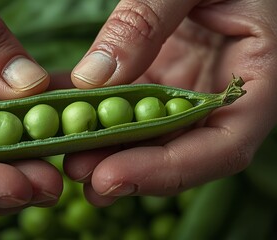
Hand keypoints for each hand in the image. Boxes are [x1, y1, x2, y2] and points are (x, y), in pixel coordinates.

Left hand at [65, 0, 276, 205]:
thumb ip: (148, 20)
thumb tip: (94, 78)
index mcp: (258, 74)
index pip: (224, 145)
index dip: (168, 169)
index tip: (112, 176)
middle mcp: (220, 92)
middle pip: (180, 150)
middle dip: (128, 169)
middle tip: (77, 173)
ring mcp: (188, 88)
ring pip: (149, 134)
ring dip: (106, 150)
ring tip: (63, 156)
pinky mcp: (160, 77)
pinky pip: (127, 104)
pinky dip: (94, 113)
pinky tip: (60, 117)